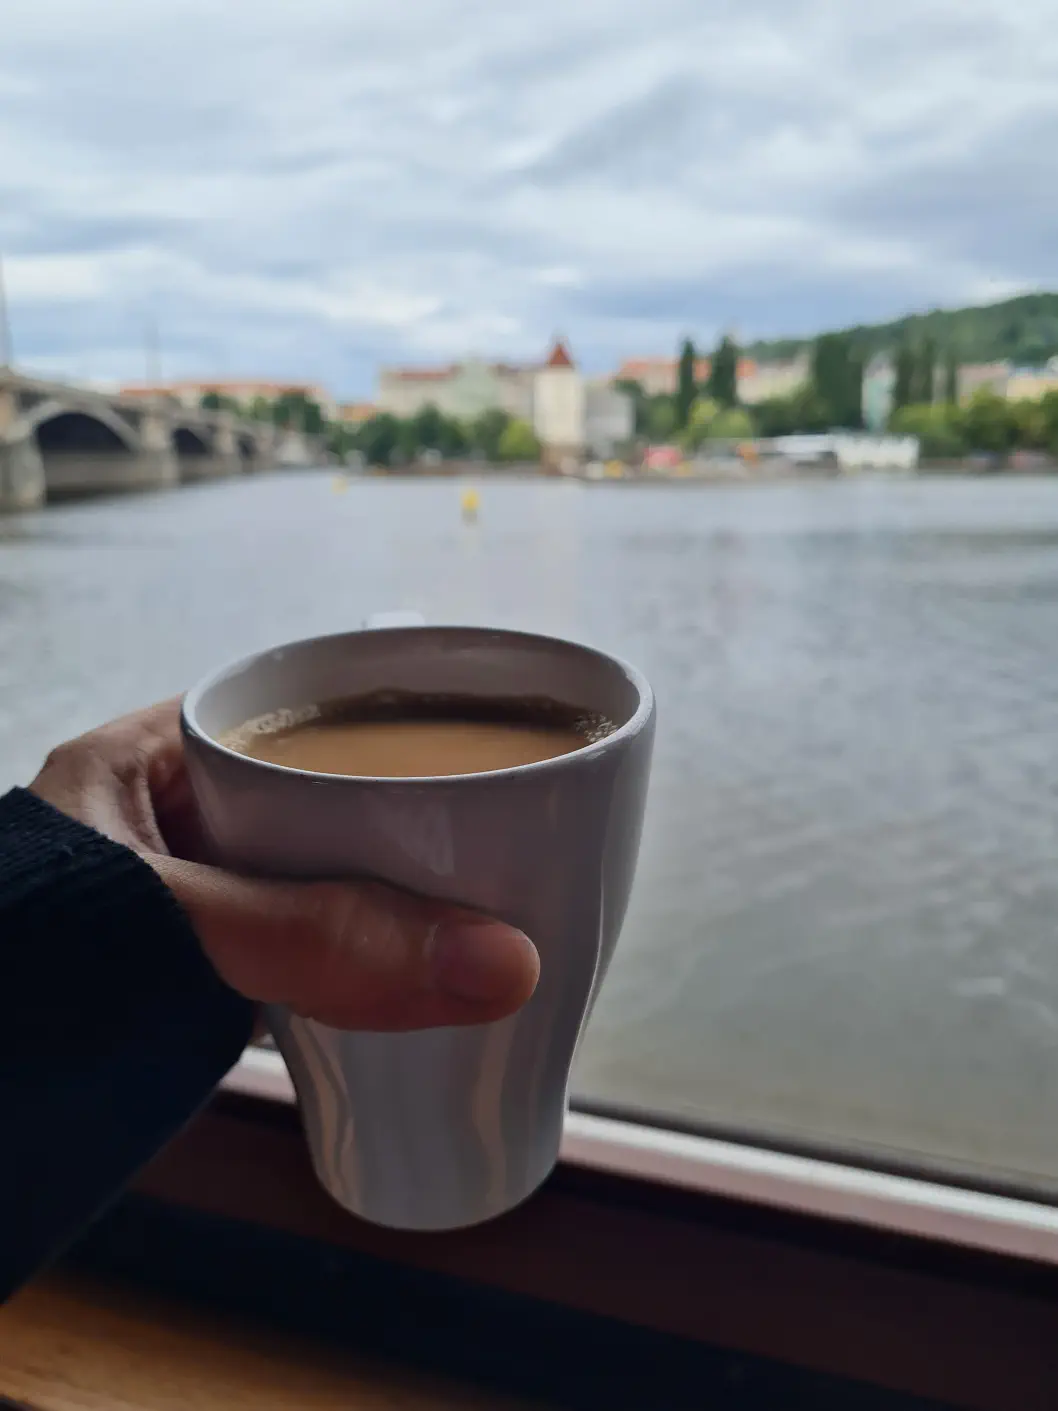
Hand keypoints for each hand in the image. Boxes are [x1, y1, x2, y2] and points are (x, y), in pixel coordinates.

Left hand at [29, 700, 539, 1030]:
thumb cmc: (18, 978)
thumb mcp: (175, 929)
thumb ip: (319, 941)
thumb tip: (497, 959)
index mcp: (134, 765)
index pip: (276, 715)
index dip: (369, 723)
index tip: (456, 744)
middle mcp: (157, 825)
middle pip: (304, 802)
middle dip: (388, 825)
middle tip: (479, 837)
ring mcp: (176, 905)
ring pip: (300, 884)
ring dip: (367, 906)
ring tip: (463, 902)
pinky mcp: (186, 978)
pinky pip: (285, 952)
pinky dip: (336, 966)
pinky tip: (391, 979)